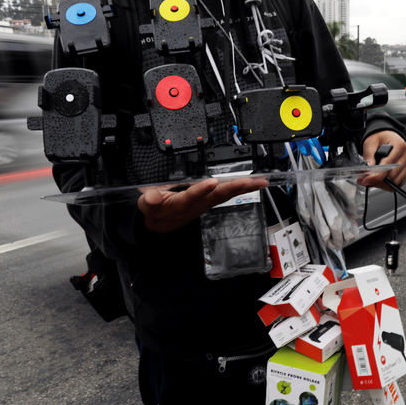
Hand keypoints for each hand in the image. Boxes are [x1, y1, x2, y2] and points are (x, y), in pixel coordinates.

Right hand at [138, 177, 267, 232]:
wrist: (158, 222)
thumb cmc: (154, 210)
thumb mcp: (146, 205)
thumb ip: (150, 201)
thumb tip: (153, 198)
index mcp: (180, 204)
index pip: (191, 197)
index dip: (200, 190)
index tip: (210, 182)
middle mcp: (196, 205)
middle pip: (217, 196)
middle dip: (235, 188)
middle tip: (252, 182)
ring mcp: (204, 203)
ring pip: (225, 195)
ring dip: (243, 189)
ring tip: (259, 182)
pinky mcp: (208, 200)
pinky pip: (226, 194)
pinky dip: (239, 188)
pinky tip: (251, 184)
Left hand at [358, 131, 405, 189]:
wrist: (388, 135)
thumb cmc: (381, 137)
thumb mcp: (371, 141)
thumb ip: (369, 154)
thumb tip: (369, 167)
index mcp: (399, 146)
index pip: (388, 166)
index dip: (376, 176)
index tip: (366, 180)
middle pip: (393, 176)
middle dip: (377, 181)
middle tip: (365, 181)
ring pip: (396, 182)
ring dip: (382, 184)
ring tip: (372, 180)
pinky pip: (399, 182)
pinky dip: (388, 184)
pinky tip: (380, 180)